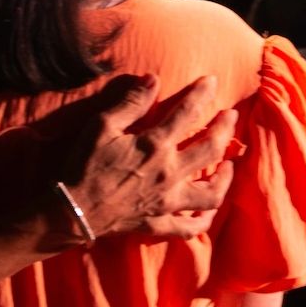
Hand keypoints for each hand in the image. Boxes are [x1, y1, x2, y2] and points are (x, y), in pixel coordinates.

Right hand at [61, 75, 236, 241]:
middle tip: (232, 116)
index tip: (213, 81)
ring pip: (211, 192)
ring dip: (225, 176)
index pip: (187, 113)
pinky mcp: (160, 223)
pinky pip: (191, 227)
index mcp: (155, 145)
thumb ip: (130, 103)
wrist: (72, 210)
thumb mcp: (101, 126)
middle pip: (210, 149)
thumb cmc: (84, 164)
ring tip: (229, 164)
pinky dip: (204, 221)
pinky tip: (209, 212)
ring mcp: (169, 201)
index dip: (202, 94)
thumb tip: (153, 79)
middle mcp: (170, 172)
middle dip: (225, 128)